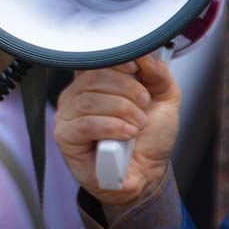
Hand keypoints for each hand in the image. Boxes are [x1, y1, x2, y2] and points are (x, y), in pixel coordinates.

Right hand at [54, 55, 180, 211]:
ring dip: (123, 111)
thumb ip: (157, 73)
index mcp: (94, 82)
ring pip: (89, 101)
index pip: (94, 60)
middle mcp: (76, 96)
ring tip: (137, 125)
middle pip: (93, 78)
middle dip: (127, 90)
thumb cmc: (148, 139)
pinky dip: (111, 127)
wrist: (147, 174)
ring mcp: (67, 116)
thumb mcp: (164, 99)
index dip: (115, 61)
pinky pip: (85, 124)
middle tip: (143, 106)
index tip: (135, 69)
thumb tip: (143, 54)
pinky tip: (127, 135)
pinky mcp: (65, 137)